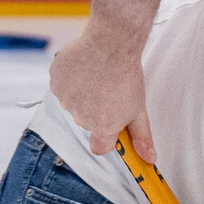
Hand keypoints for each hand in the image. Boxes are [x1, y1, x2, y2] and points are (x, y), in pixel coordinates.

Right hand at [48, 23, 153, 158]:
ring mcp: (65, 99)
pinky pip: (62, 85)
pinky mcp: (55, 81)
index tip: (113, 124)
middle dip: (97, 111)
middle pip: (88, 122)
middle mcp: (80, 117)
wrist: (110, 45)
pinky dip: (71, 79)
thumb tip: (149, 158)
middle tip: (109, 92)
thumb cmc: (126, 76)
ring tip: (98, 78)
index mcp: (102, 127)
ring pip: (74, 102)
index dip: (108, 138)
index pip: (100, 147)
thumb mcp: (139, 110)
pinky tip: (85, 69)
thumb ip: (141, 137)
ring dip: (83, 94)